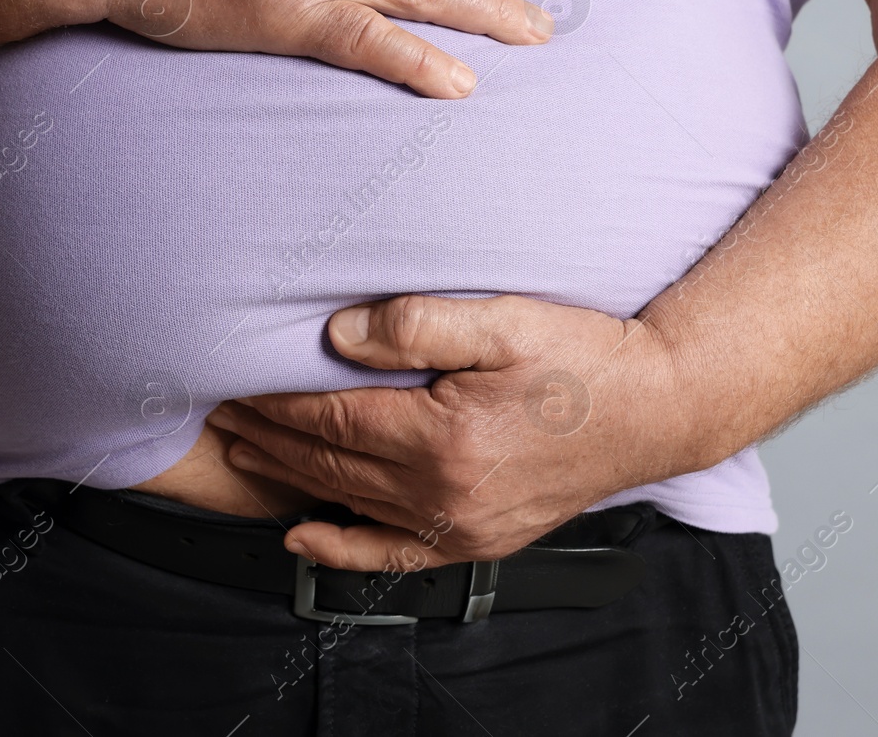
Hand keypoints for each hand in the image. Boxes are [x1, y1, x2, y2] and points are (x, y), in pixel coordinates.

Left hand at [204, 294, 700, 570]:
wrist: (656, 410)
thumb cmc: (585, 360)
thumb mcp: (504, 320)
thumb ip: (418, 324)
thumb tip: (338, 337)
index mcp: (440, 436)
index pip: (329, 419)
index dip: (275, 399)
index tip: (234, 379)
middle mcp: (442, 493)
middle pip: (327, 463)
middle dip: (267, 434)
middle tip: (221, 408)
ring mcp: (458, 526)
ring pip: (346, 503)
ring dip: (288, 477)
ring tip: (244, 449)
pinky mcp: (476, 540)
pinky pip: (388, 556)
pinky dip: (338, 549)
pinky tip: (302, 538)